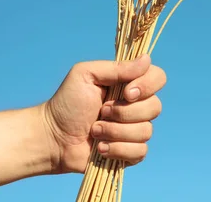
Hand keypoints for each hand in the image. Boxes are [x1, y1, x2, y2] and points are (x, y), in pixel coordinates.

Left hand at [41, 54, 165, 173]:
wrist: (52, 137)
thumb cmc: (67, 102)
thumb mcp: (86, 75)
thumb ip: (117, 68)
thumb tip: (147, 59)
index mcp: (130, 83)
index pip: (158, 78)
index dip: (147, 86)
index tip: (125, 93)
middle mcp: (137, 105)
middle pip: (155, 107)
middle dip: (124, 112)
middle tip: (101, 112)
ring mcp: (135, 129)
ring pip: (146, 131)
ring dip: (115, 132)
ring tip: (95, 131)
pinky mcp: (130, 152)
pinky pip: (140, 151)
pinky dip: (117, 150)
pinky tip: (101, 148)